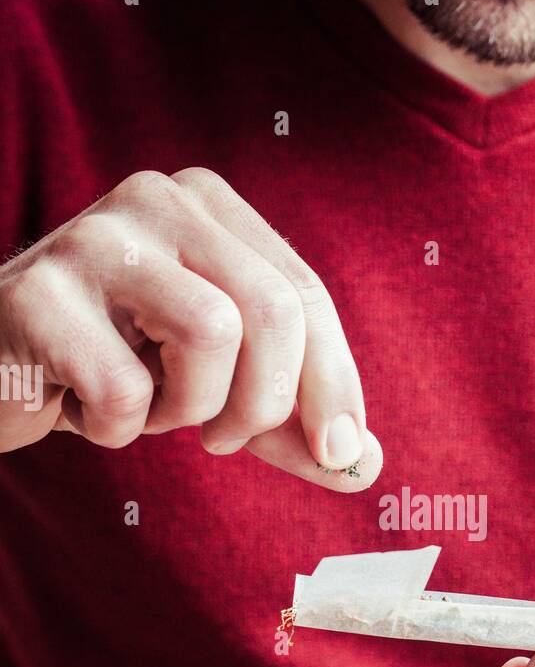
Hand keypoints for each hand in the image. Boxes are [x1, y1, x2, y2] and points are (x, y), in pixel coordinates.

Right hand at [0, 167, 381, 489]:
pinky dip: (118, 428)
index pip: (305, 295)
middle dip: (266, 403)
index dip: (333, 383)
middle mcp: (157, 200)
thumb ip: (288, 423)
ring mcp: (93, 237)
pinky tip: (83, 407)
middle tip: (224, 439)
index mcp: (210, 207)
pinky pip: (124, 388)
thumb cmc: (108, 368)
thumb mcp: (212, 387)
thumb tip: (365, 466)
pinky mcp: (37, 295)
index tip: (338, 452)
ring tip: (147, 406)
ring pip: (212, 333)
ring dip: (187, 408)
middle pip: (273, 311)